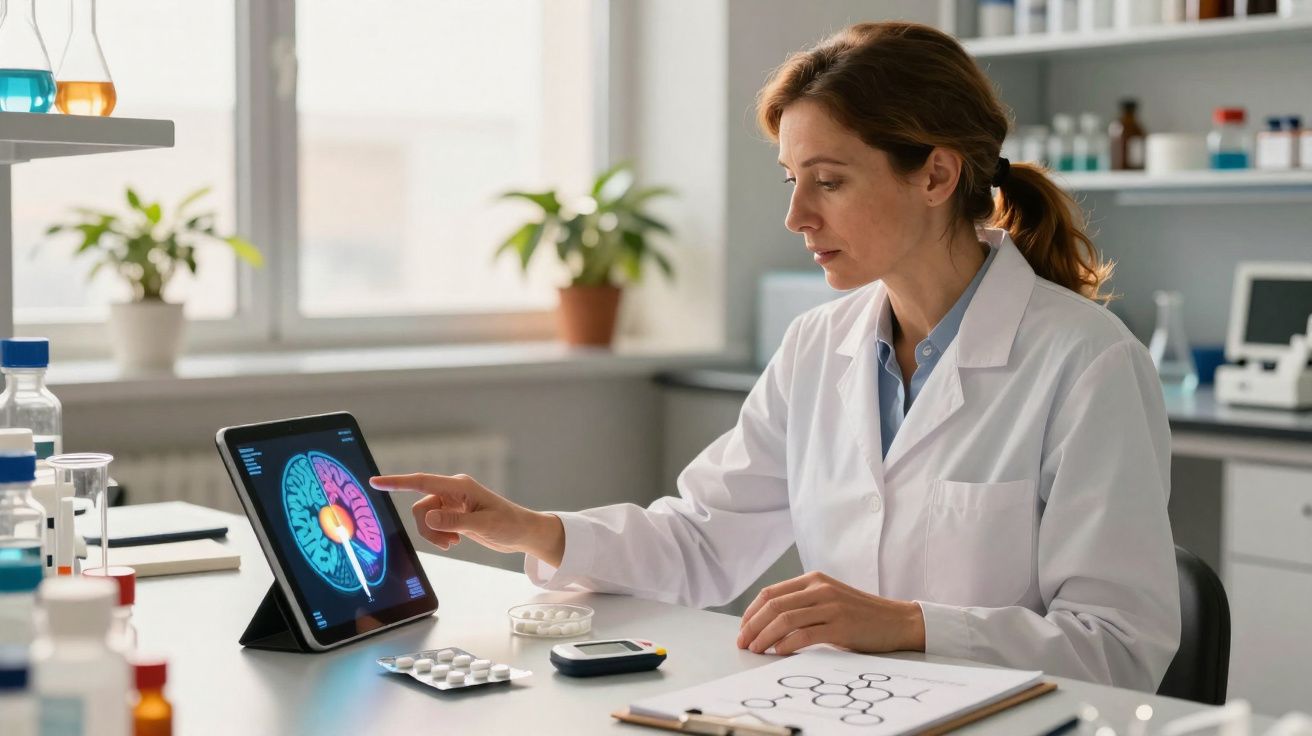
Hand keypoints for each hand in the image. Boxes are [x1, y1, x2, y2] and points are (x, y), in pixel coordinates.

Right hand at [369, 473, 564, 565]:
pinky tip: (455, 541)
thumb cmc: (509, 524)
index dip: (397, 482)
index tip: (375, 481)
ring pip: (425, 518)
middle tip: (448, 543)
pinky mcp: (454, 514)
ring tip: (454, 543)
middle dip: (427, 529)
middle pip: (420, 507)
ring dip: (434, 534)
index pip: (422, 482)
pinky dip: (439, 535)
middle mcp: (453, 491)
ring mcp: (453, 503)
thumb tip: (428, 517)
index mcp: (460, 486)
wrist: (522, 532)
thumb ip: (454, 521)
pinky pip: (433, 524)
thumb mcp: (482, 525)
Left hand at [736, 571, 925, 655]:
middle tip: (743, 643)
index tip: (742, 629)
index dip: (751, 612)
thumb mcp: (828, 599)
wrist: (897, 621)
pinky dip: (786, 644)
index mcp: (813, 579)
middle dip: (752, 626)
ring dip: (764, 637)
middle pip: (773, 606)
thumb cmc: (860, 614)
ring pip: (784, 620)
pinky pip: (804, 634)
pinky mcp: (841, 625)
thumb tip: (766, 622)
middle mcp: (820, 589)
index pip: (770, 593)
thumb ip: (802, 603)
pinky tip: (779, 653)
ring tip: (756, 650)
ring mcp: (830, 606)